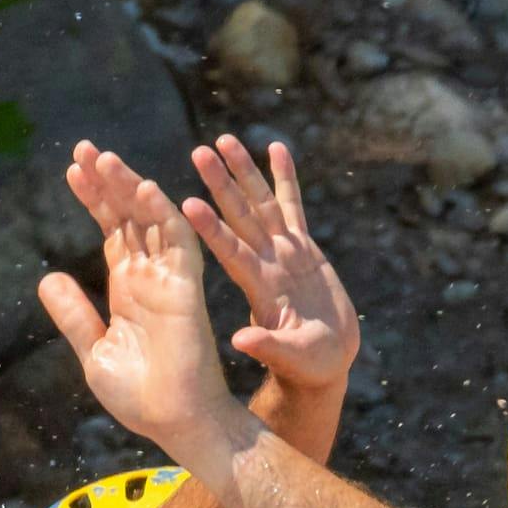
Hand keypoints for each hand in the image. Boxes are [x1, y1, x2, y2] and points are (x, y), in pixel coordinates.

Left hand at [38, 142, 265, 477]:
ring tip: (103, 158)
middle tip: (84, 148)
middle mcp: (150, 275)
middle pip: (128, 214)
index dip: (94, 199)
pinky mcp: (187, 288)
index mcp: (129, 287)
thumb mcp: (93, 350)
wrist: (175, 422)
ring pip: (151, 218)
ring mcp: (170, 278)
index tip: (72, 171)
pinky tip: (141, 188)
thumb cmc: (141, 396)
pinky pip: (178, 241)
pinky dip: (161, 213)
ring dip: (129, 187)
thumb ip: (73, 313)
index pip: (112, 230)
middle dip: (107, 181)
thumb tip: (48, 278)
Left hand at [182, 133, 358, 453]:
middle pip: (240, 216)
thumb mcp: (287, 357)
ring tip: (226, 139)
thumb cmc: (304, 367)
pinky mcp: (304, 249)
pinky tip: (276, 148)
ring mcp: (283, 253)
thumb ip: (267, 345)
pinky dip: (284, 178)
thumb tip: (242, 339)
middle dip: (221, 184)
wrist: (321, 364)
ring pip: (261, 203)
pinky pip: (292, 206)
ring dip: (244, 171)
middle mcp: (266, 263)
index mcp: (259, 287)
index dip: (212, 229)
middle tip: (199, 151)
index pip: (230, 252)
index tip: (186, 205)